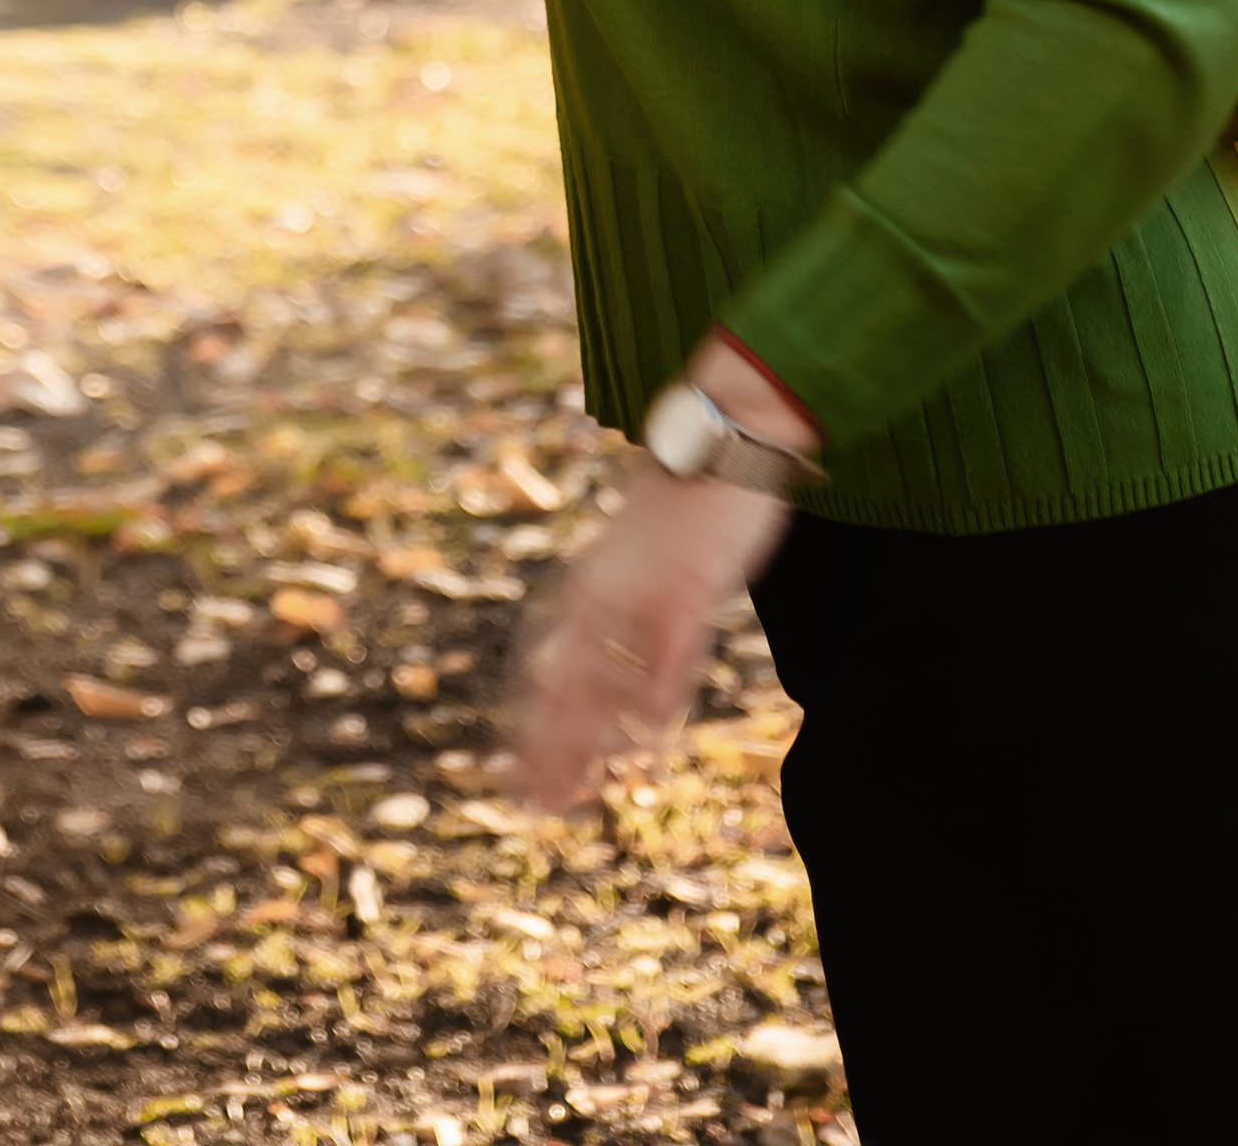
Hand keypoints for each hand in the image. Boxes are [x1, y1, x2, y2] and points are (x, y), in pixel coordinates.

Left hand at [505, 339, 819, 810]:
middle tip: (531, 809)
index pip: (544, 666)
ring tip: (572, 795)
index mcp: (589, 581)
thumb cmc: (690, 496)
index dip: (528, 726)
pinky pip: (666, 642)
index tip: (511, 778)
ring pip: (603, 674)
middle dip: (545, 748)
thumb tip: (625, 658)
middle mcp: (604, 587)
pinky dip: (656, 685)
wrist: (726, 428)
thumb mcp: (644, 555)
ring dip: (585, 738)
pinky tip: (650, 730)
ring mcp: (644, 585)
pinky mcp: (689, 579)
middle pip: (562, 681)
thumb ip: (627, 603)